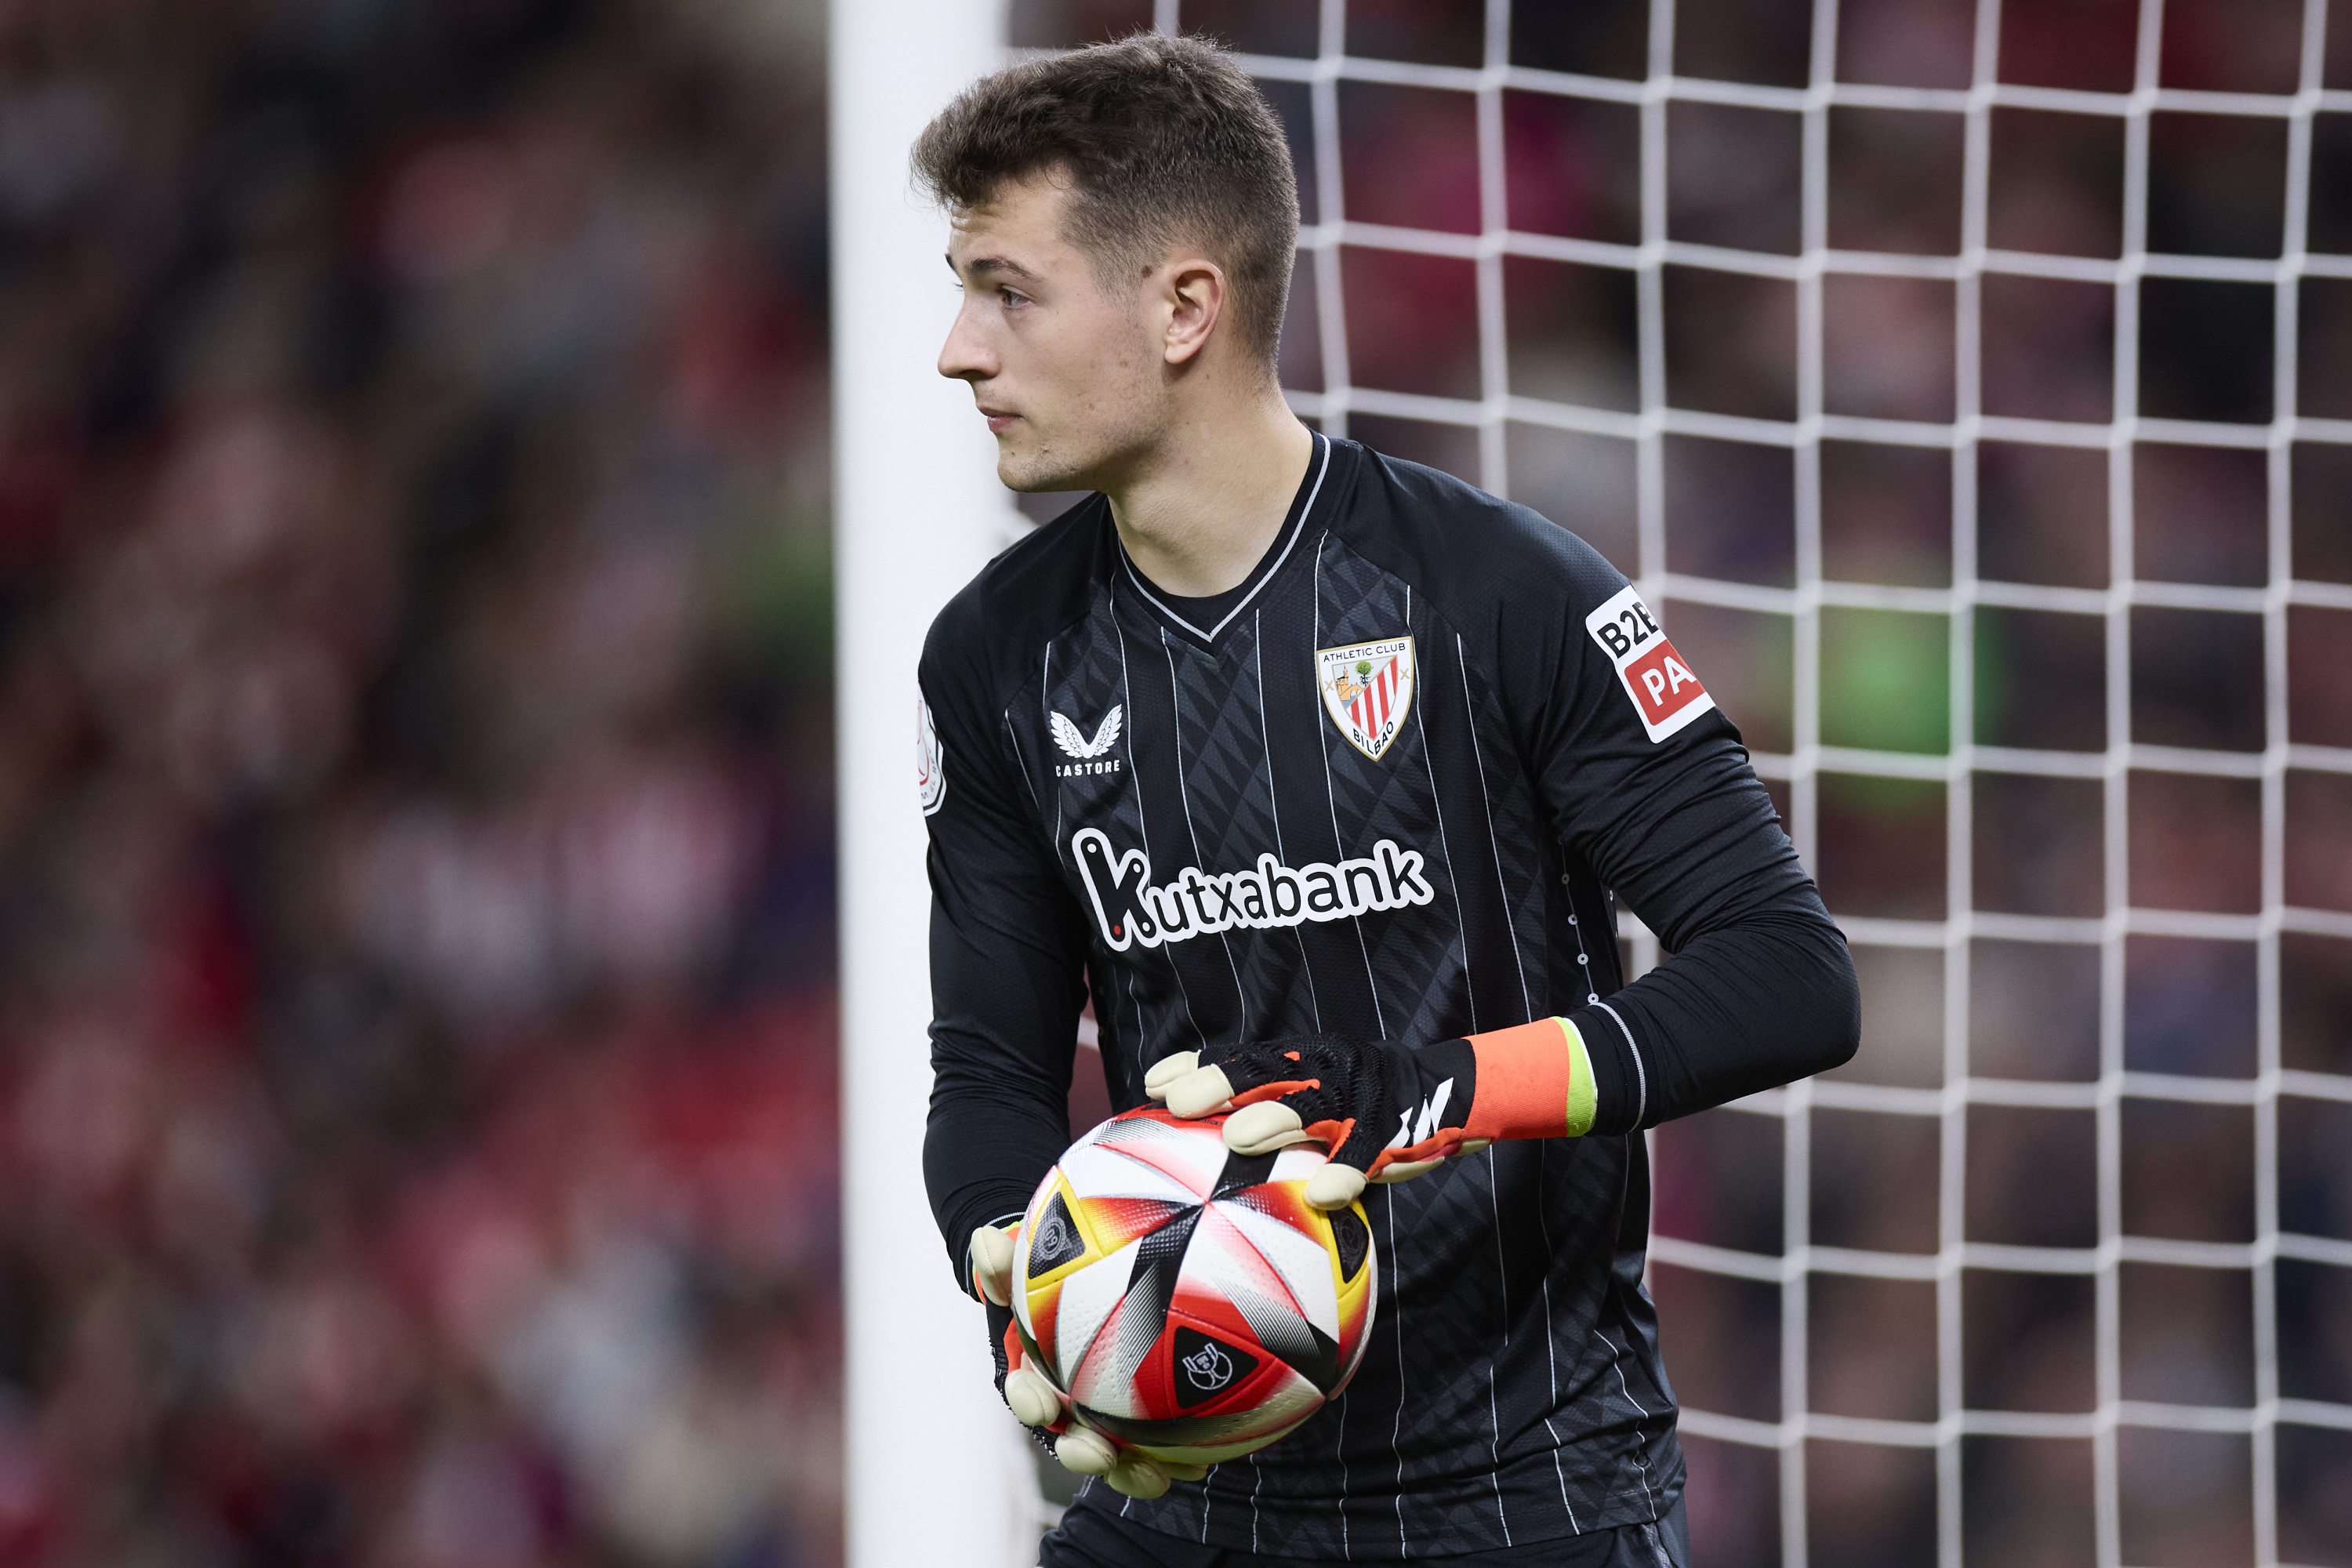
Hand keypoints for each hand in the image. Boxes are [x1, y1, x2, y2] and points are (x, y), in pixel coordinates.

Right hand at [970, 1223, 1207, 1497]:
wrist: (1087, 1282)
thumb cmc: (1054, 1275)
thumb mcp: (1026, 1262)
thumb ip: (1004, 1259)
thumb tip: (984, 1241)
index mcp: (1035, 1374)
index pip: (1026, 1393)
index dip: (1030, 1403)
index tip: (1042, 1407)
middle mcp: (1067, 1404)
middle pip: (1070, 1437)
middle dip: (1085, 1454)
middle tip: (1103, 1456)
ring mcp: (1104, 1417)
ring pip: (1116, 1452)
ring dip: (1134, 1470)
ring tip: (1162, 1475)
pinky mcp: (1140, 1423)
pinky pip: (1157, 1445)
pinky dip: (1178, 1455)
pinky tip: (1203, 1460)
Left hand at [1144, 1033, 1488, 1208]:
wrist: (1448, 1092)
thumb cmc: (1360, 1102)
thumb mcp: (1312, 1093)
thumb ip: (1265, 1107)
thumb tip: (1194, 1140)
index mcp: (1298, 1060)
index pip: (1239, 1057)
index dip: (1196, 1066)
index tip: (1152, 1084)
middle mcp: (1323, 1070)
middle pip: (1264, 1072)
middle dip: (1219, 1084)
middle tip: (1177, 1103)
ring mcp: (1357, 1098)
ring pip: (1311, 1106)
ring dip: (1273, 1119)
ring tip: (1237, 1137)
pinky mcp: (1392, 1131)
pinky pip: (1366, 1152)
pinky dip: (1345, 1171)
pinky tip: (1322, 1194)